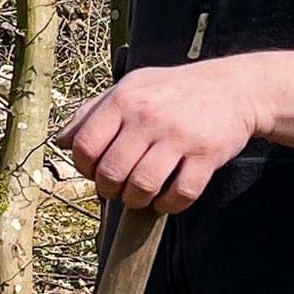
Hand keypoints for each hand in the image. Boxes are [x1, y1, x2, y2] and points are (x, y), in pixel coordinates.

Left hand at [59, 59, 266, 213]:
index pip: (86, 146)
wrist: (231, 88)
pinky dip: (169, 205)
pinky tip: (166, 200)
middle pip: (112, 172)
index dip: (83, 168)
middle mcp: (149, 117)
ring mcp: (179, 136)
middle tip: (116, 189)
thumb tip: (62, 142)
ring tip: (139, 196)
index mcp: (124, 100)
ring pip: (143, 187)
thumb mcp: (129, 88)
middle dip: (109, 190)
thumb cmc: (170, 91)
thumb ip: (92, 113)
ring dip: (136, 201)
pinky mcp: (207, 154)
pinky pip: (181, 193)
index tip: (93, 172)